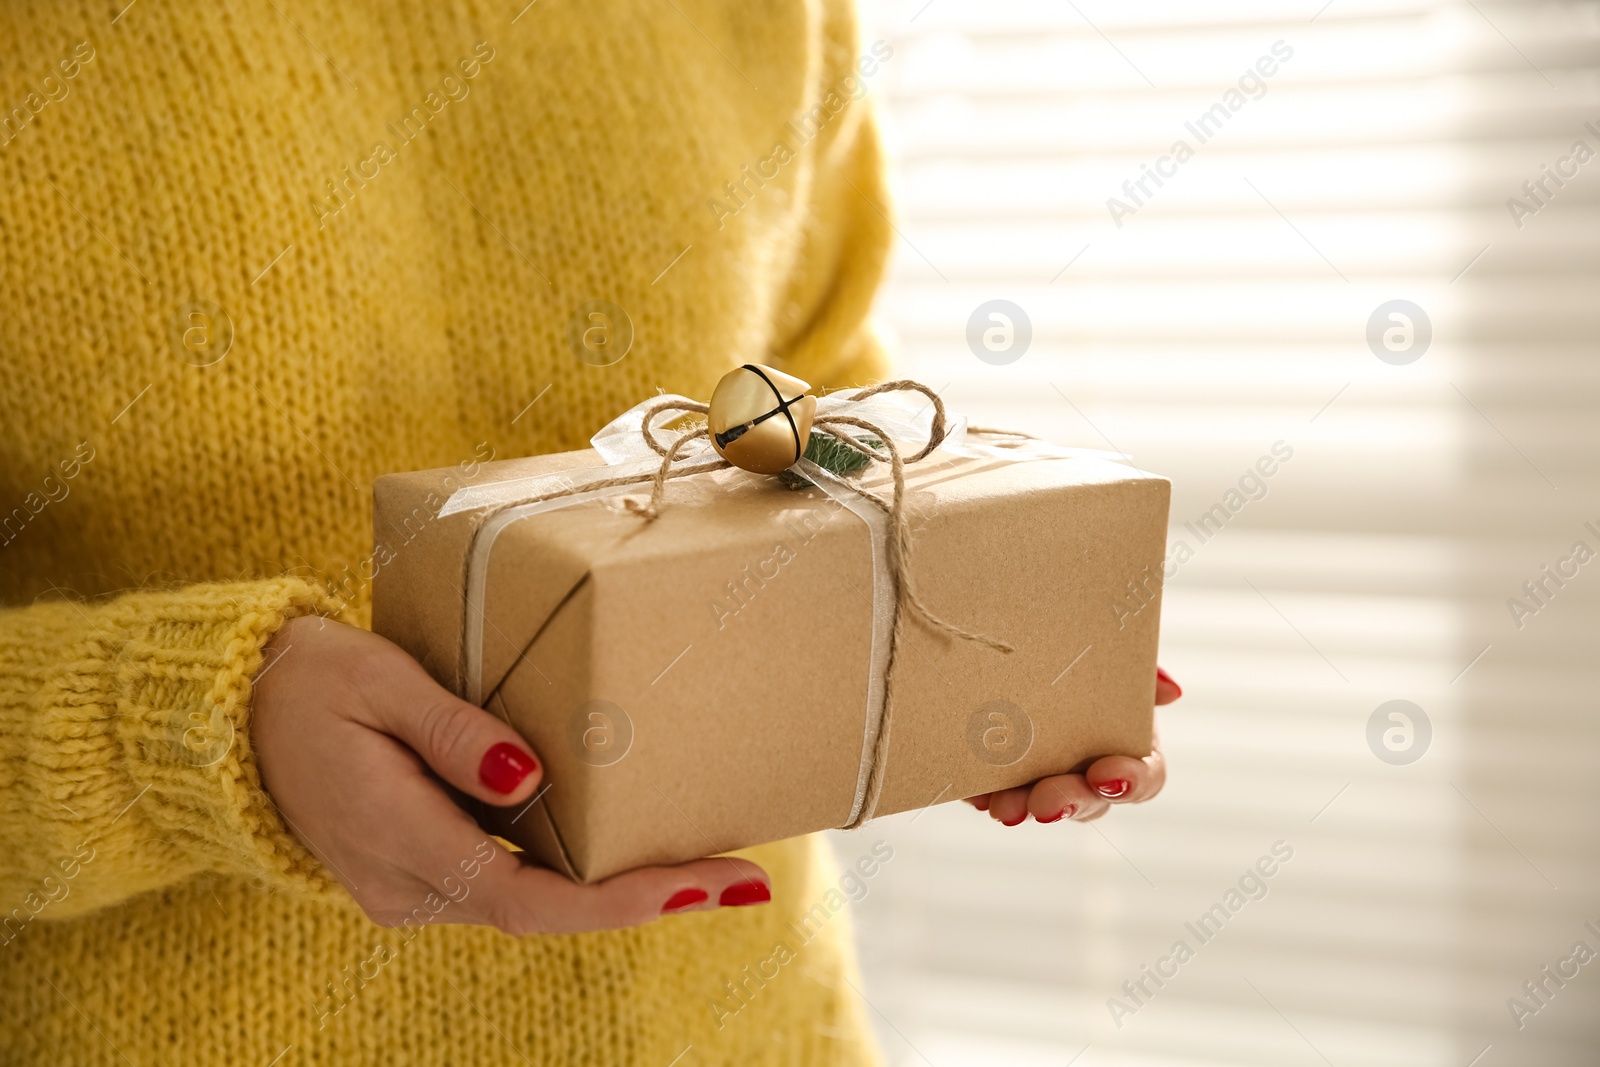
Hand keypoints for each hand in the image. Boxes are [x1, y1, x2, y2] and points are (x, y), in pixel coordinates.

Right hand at [250, 616, 769, 933]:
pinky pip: (507, 880)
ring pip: (532, 899)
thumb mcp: (379, 683)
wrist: (230, 718)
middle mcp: (408, 885)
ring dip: (616, 888)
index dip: (623, 902)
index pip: (532, 899)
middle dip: (647, 897)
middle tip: (742, 879)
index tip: (705, 888)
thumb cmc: (309, 685)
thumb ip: (454, 734)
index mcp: (398, 838)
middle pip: (548, 909)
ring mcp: (410, 888)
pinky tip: (625, 845)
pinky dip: (571, 870)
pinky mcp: (417, 872)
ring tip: (707, 863)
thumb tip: (530, 779)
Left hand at [964, 667, 1182, 825]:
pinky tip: (973, 789)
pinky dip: (984, 794)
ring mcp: (1045, 776)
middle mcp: (1088, 769)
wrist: (1016, 630)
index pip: (1144, 777)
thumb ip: (1142, 671)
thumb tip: (1171, 692)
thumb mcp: (1112, 651)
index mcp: (1127, 742)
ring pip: (1040, 805)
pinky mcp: (1002, 775)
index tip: (1106, 776)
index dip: (1131, 782)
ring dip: (1023, 807)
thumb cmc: (1077, 648)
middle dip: (1069, 802)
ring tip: (1003, 806)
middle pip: (1090, 801)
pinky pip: (993, 795)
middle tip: (1045, 804)